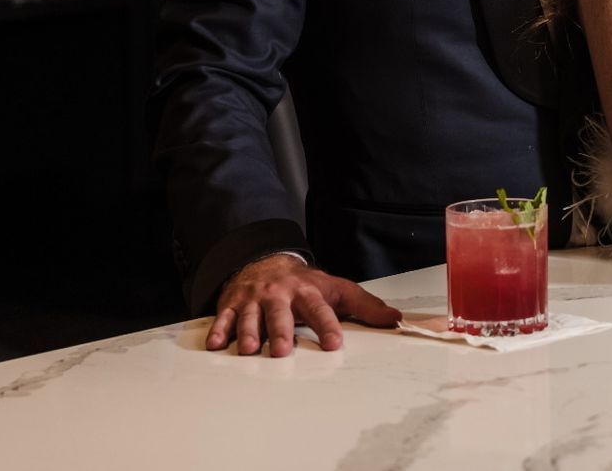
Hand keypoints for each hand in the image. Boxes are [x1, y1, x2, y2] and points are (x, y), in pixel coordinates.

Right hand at [206, 254, 400, 355]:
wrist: (265, 262)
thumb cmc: (305, 284)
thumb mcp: (336, 290)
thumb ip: (365, 306)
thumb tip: (395, 320)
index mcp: (307, 292)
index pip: (320, 309)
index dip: (327, 325)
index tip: (334, 343)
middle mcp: (280, 294)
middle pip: (280, 314)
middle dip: (281, 331)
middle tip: (283, 350)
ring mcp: (254, 299)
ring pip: (250, 316)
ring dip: (249, 332)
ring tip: (249, 349)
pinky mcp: (233, 304)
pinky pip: (224, 317)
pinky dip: (219, 330)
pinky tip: (216, 344)